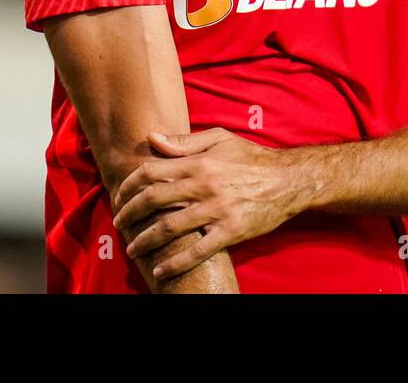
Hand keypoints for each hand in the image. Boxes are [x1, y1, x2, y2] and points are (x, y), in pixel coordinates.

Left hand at [111, 128, 308, 279]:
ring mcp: (217, 210)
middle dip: (129, 214)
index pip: (151, 172)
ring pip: (169, 227)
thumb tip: (152, 138)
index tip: (120, 196)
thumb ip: (184, 141)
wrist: (289, 179)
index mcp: (199, 162)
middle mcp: (204, 185)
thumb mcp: (220, 139)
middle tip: (119, 224)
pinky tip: (160, 270)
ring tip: (132, 248)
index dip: (129, 185)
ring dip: (144, 240)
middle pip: (153, 199)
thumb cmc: (252, 158)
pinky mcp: (231, 231)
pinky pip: (197, 251)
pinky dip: (175, 262)